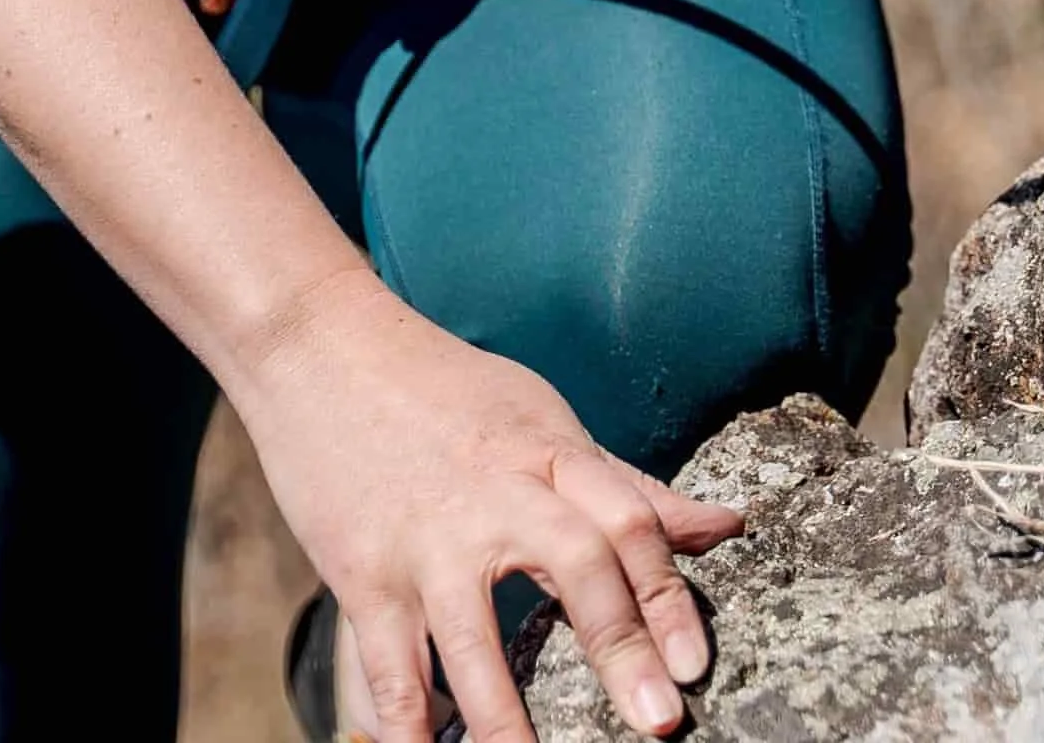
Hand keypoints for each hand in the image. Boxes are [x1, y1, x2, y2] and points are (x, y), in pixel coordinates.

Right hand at [234, 266, 741, 742]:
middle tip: (659, 722)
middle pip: (572, 563)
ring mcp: (422, 539)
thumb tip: (726, 527)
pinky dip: (406, 728)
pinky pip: (388, 666)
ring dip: (506, 719)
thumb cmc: (442, 388)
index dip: (668, 591)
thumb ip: (626, 484)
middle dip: (618, 646)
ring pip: (473, 638)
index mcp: (544, 454)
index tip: (696, 664)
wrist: (317, 340)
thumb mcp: (540, 419)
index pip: (626, 518)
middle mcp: (490, 495)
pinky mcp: (361, 572)